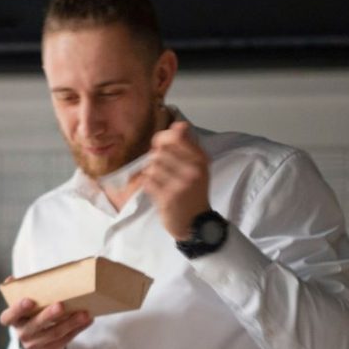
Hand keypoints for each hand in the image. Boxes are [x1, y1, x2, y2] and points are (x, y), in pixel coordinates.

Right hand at [0, 297, 90, 348]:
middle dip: (49, 315)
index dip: (18, 309)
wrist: (37, 344)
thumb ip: (21, 293)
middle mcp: (23, 333)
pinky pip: (65, 339)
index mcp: (14, 320)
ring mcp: (36, 344)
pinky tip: (87, 320)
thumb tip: (11, 279)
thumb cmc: (32, 317)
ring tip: (84, 314)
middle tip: (60, 305)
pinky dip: (78, 329)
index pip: (9, 317)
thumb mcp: (24, 308)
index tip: (29, 300)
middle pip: (36, 325)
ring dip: (71, 323)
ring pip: (54, 333)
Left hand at [135, 120, 211, 239]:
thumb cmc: (193, 192)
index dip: (162, 139)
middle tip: (162, 170)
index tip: (159, 146)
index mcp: (201, 159)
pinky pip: (148, 182)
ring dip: (151, 174)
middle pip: (160, 152)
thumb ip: (186, 145)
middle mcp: (193, 170)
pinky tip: (157, 191)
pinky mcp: (168, 198)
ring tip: (160, 182)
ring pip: (152, 166)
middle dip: (156, 159)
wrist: (195, 224)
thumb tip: (179, 124)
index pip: (175, 137)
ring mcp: (180, 185)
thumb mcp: (196, 166)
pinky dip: (148, 185)